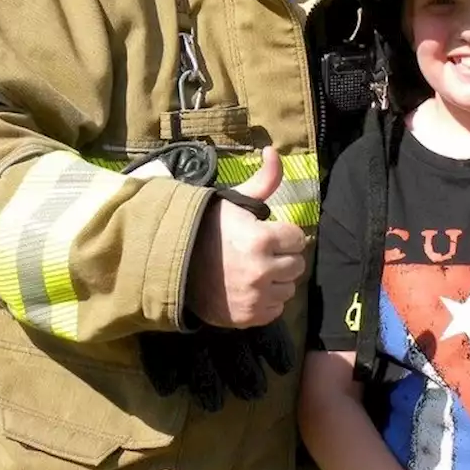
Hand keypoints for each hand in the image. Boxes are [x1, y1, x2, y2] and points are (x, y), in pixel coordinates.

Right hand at [187, 147, 306, 327]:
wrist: (172, 263)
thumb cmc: (208, 228)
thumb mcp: (235, 201)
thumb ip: (264, 180)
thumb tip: (274, 151)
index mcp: (262, 239)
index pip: (297, 238)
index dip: (283, 234)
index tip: (267, 233)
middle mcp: (262, 271)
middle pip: (297, 265)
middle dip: (283, 256)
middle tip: (261, 252)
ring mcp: (254, 297)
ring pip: (287, 289)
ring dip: (277, 280)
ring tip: (255, 270)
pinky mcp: (247, 318)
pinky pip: (275, 310)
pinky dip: (266, 301)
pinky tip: (250, 288)